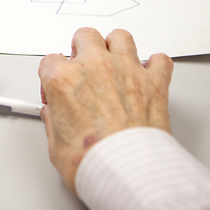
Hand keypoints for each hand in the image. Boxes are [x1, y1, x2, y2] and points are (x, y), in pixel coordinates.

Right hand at [38, 28, 172, 190]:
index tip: (56, 90)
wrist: (128, 172)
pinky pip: (160, 60)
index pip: (50, 61)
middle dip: (82, 49)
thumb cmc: (93, 161)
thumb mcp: (55, 145)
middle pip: (85, 36)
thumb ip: (54, 122)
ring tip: (114, 62)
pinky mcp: (154, 82)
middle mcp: (95, 67)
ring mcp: (126, 70)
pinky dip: (155, 65)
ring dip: (115, 47)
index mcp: (63, 79)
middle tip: (83, 65)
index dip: (51, 76)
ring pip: (120, 37)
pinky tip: (148, 75)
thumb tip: (56, 118)